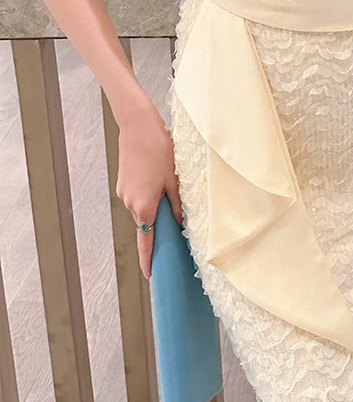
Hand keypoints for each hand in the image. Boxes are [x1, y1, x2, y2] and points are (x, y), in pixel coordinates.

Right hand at [115, 100, 182, 279]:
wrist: (137, 126)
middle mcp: (130, 203)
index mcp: (145, 206)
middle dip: (158, 228)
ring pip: (142, 209)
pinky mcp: (123, 184)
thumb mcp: (175, 179)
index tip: (151, 275)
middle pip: (146, 225)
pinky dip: (147, 197)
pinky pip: (137, 198)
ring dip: (154, 208)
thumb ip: (177, 205)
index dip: (148, 259)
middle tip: (173, 227)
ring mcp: (124, 193)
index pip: (146, 241)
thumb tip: (179, 224)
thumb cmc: (159, 150)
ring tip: (167, 190)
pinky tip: (157, 181)